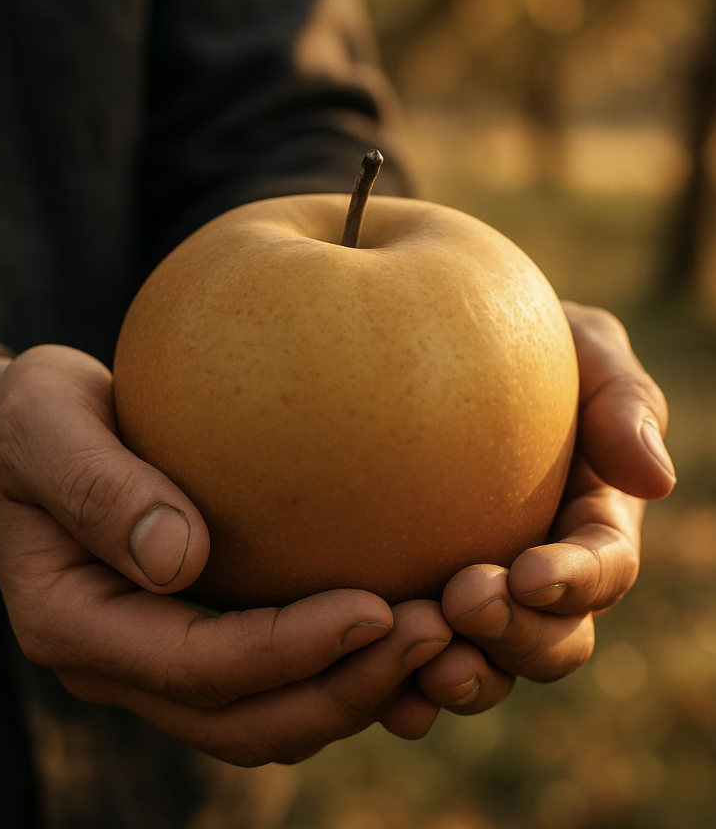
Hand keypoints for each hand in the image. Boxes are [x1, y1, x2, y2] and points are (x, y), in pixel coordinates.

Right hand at [0, 345, 453, 763]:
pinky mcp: (192, 638)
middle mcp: (118, 663)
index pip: (195, 665)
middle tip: (433, 636)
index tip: (377, 607)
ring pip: (264, 720)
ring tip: (435, 644)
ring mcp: (155, 662)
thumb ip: (97, 488)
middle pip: (242, 720)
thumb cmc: (30, 420)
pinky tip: (397, 626)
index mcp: (74, 623)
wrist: (19, 444)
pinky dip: (339, 671)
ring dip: (352, 695)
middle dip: (342, 690)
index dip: (289, 650)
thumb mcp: (43, 425)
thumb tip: (180, 557)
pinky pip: (273, 681)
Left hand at [417, 302, 674, 713]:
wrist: (429, 352)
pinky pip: (416, 668)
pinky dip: (407, 692)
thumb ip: (624, 402)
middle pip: (553, 639)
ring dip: (465, 677)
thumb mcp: (583, 348)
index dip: (574, 582)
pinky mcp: (417, 606)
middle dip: (517, 636)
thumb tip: (654, 479)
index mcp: (590, 523)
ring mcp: (481, 600)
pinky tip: (384, 698)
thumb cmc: (518, 341)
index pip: (602, 568)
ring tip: (422, 662)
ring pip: (490, 667)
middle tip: (463, 601)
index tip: (529, 574)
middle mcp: (540, 577)